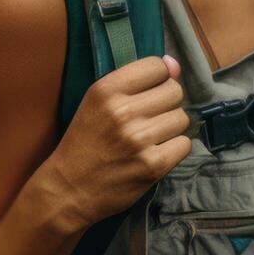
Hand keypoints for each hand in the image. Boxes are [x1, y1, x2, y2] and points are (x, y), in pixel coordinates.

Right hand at [45, 55, 190, 227]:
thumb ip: (136, 81)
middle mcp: (123, 111)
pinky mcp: (153, 165)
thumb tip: (174, 64)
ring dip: (171, 128)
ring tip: (151, 138)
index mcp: (106, 90)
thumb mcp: (98, 103)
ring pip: (182, 118)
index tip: (148, 93)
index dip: (158, 79)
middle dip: (167, 103)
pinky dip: (174, 149)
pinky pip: (184, 144)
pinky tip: (156, 153)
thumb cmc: (84, 142)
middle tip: (150, 118)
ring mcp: (139, 139)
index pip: (157, 66)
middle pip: (175, 91)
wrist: (69, 190)